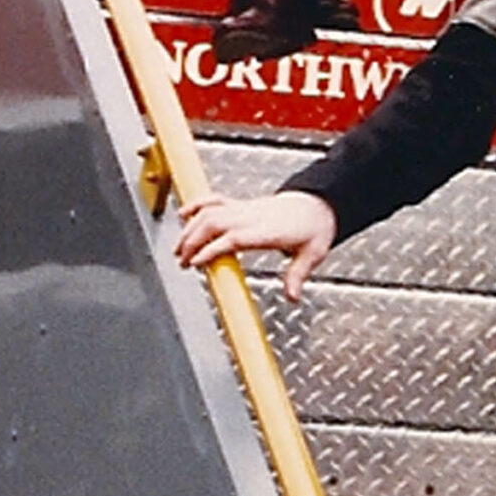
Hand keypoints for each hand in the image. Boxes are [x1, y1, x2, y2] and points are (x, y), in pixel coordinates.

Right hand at [174, 189, 336, 302]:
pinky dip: (197, 205)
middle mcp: (252, 216)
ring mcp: (244, 208)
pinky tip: (183, 214)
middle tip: (182, 262)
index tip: (196, 262)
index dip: (212, 248)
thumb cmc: (313, 228)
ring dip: (189, 228)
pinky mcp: (241, 204)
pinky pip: (215, 199)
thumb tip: (292, 296)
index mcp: (267, 229)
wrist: (318, 205)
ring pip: (209, 211)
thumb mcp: (312, 254)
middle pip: (214, 222)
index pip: (234, 237)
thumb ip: (297, 275)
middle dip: (193, 241)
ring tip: (178, 249)